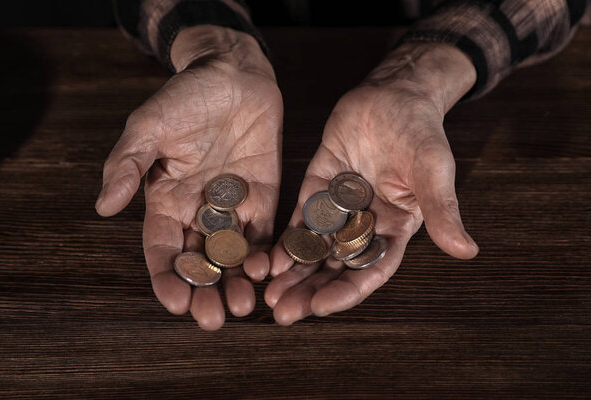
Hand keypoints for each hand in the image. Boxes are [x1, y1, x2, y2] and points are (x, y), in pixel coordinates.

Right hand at [96, 26, 282, 329]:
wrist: (233, 75)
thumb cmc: (185, 97)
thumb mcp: (149, 126)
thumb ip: (127, 164)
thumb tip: (103, 207)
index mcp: (166, 201)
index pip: (162, 250)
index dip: (166, 278)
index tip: (175, 304)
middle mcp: (199, 211)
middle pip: (200, 262)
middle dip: (205, 292)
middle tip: (213, 319)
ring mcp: (233, 207)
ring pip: (233, 256)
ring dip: (237, 283)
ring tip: (245, 305)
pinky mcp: (265, 198)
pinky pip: (266, 234)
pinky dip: (268, 256)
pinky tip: (271, 273)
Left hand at [266, 43, 478, 324]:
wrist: (394, 95)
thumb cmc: (422, 133)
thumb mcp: (433, 172)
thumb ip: (443, 211)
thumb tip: (466, 251)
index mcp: (394, 229)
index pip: (370, 269)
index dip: (347, 291)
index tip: (322, 306)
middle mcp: (364, 226)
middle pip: (335, 267)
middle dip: (310, 291)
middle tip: (284, 314)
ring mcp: (338, 208)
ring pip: (313, 248)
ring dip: (293, 273)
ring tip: (268, 296)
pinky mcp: (316, 187)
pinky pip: (299, 219)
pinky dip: (285, 239)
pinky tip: (267, 259)